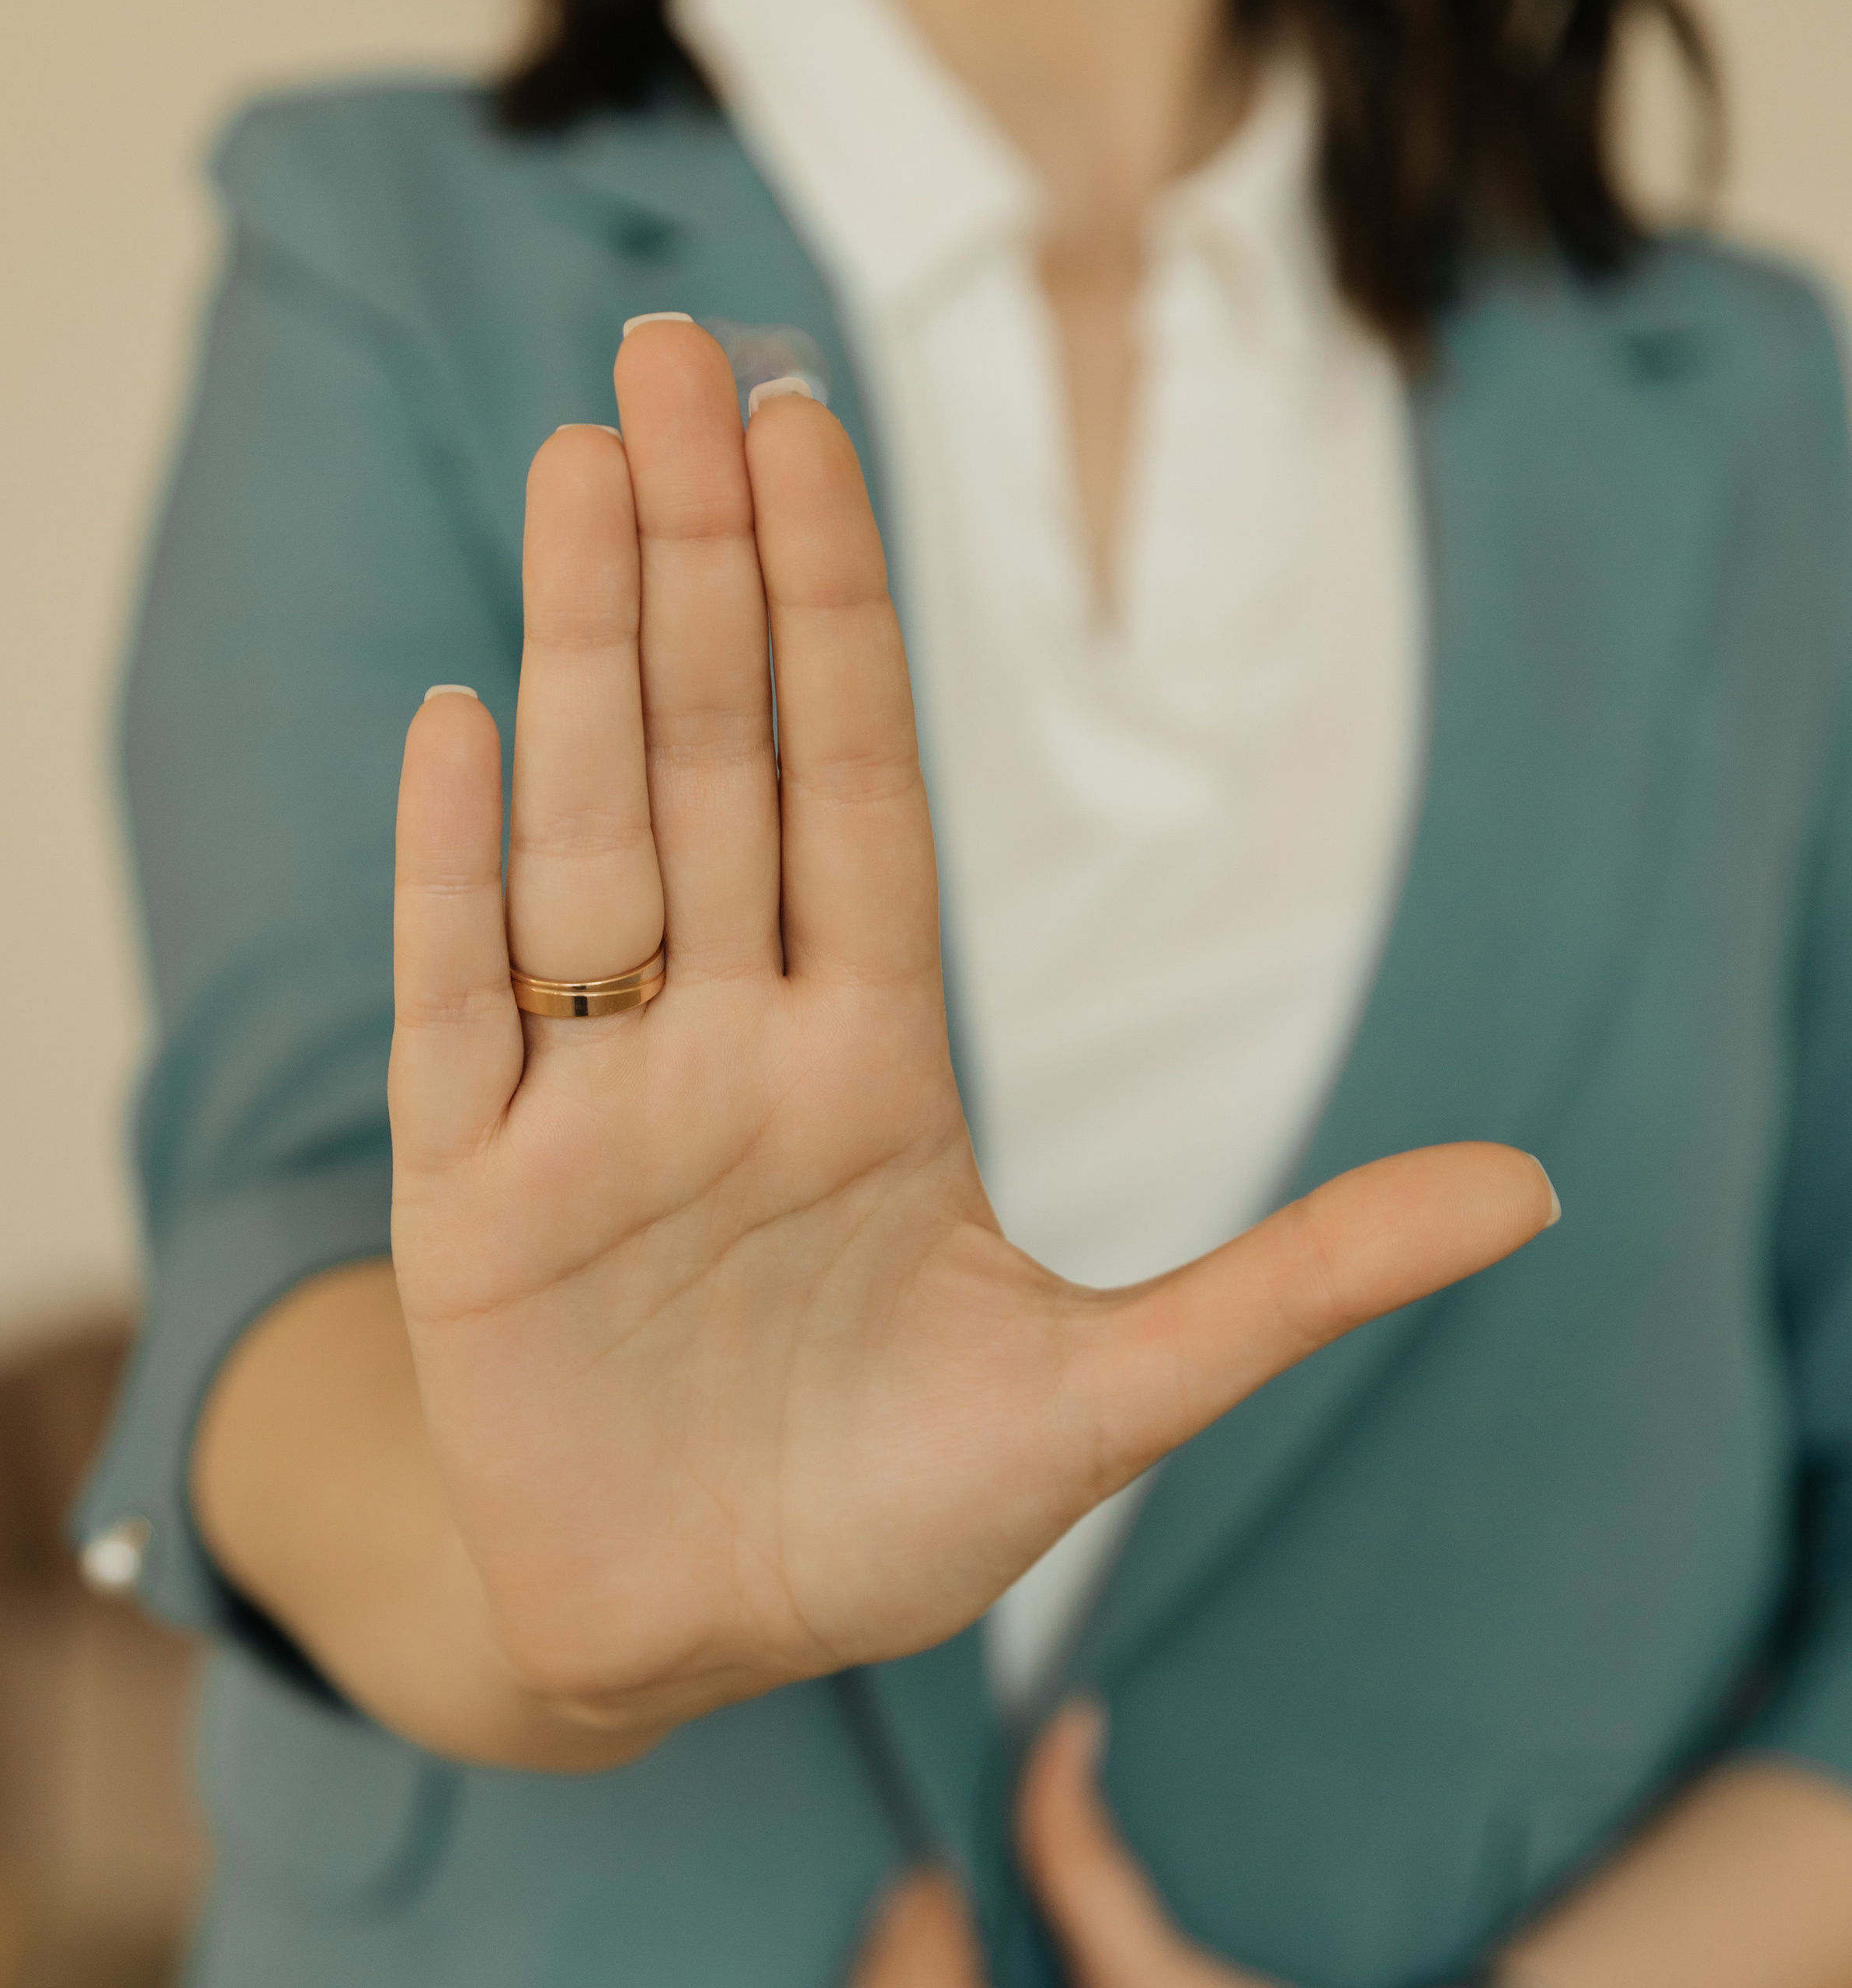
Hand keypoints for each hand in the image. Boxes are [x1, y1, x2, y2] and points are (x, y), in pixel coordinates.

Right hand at [390, 320, 1555, 1748]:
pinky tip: (462, 724)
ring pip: (589, 839)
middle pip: (716, 763)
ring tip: (590, 462)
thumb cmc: (894, 1510)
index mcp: (869, 1062)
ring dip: (585, 656)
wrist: (703, 1637)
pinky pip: (456, 1009)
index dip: (835, 614)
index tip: (814, 431)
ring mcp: (590, 1110)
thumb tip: (1534, 1188)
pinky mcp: (472, 1203)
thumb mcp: (1116, 1395)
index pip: (854, 793)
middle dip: (701, 560)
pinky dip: (453, 877)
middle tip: (676, 350)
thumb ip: (1298, 1278)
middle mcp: (725, 1047)